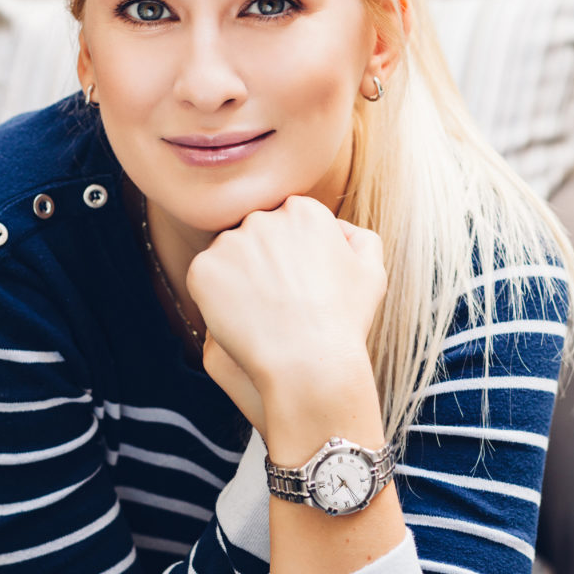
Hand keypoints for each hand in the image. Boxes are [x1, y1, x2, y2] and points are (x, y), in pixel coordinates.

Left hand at [186, 196, 385, 434]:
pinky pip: (206, 278)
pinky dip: (216, 297)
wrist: (309, 363)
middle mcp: (264, 217)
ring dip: (238, 277)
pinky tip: (240, 319)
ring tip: (260, 313)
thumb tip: (339, 229)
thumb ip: (360, 240)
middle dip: (264, 261)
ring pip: (229, 255)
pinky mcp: (203, 269)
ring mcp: (229, 242)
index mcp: (303, 211)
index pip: (287, 223)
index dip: (292, 256)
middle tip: (278, 300)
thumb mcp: (370, 274)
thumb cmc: (344, 322)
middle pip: (256, 235)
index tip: (299, 284)